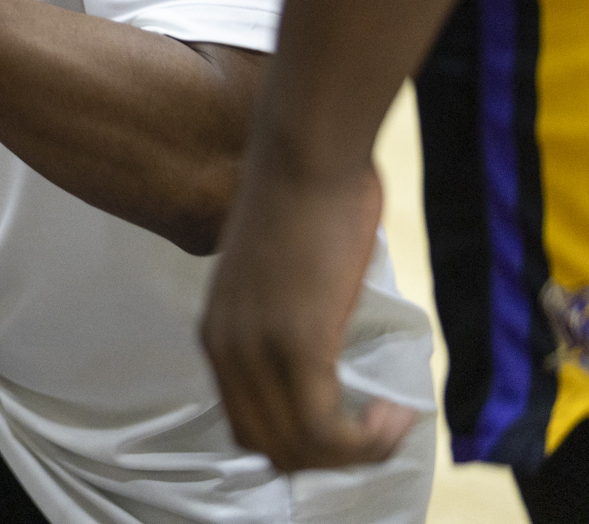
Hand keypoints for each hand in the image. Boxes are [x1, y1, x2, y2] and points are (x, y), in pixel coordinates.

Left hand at [200, 152, 419, 469]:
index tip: (352, 419)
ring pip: (300, 451)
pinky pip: (327, 432)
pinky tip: (397, 413)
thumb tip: (320, 343)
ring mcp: (256, 349)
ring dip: (357, 453)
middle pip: (270, 448)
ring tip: (392, 421)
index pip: (247, 425)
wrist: (306, 155)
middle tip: (379, 429)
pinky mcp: (297, 344)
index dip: (303, 441)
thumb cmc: (305, 199)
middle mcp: (225, 347)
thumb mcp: (279, 275)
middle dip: (332, 458)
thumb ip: (284, 317)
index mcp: (216, 332)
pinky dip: (369, 440)